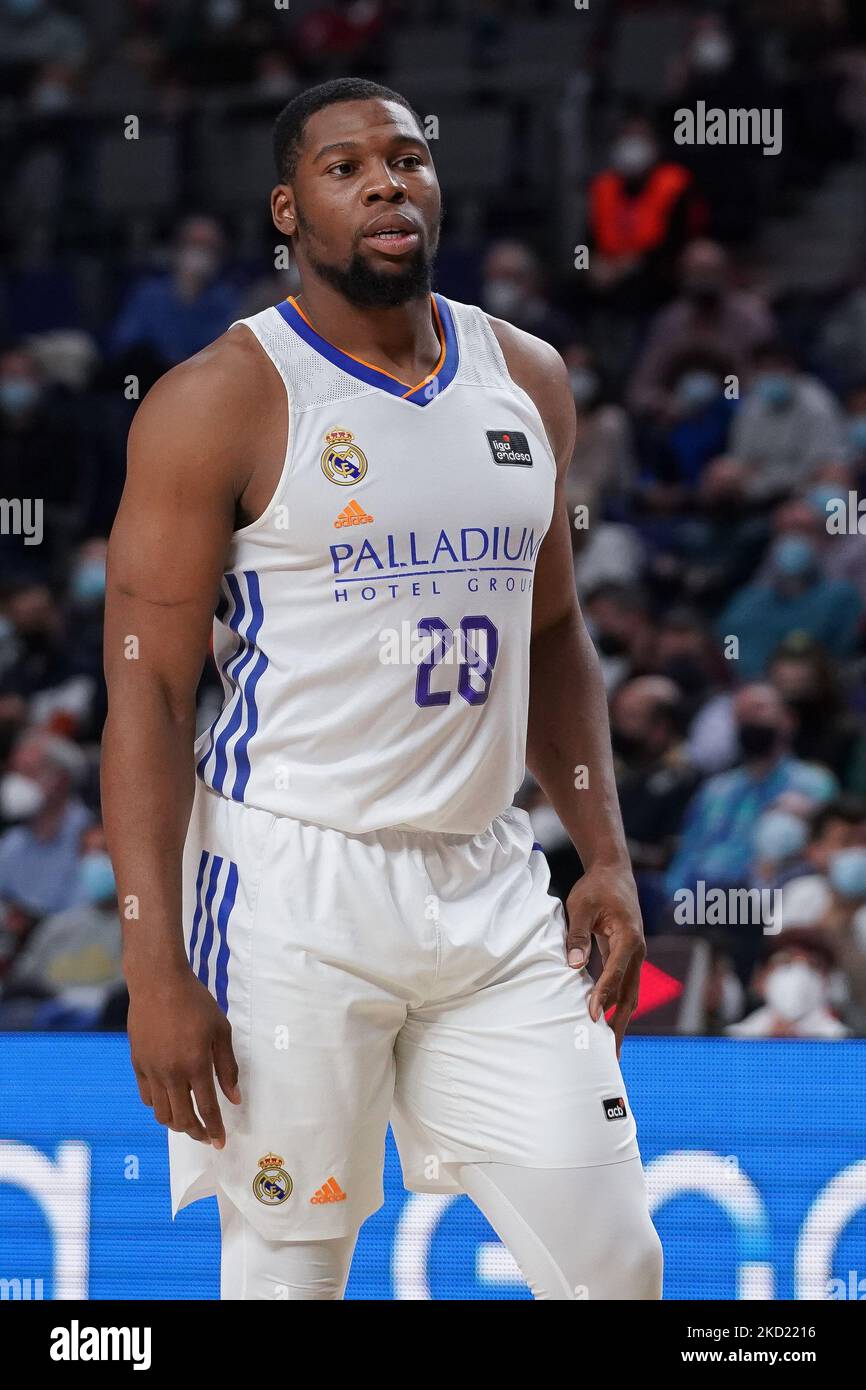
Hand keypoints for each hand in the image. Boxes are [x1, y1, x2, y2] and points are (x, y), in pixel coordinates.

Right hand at [127, 966, 239, 1146]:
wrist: (158, 983)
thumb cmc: (195, 1002)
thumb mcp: (220, 1030)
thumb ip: (227, 1067)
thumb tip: (234, 1098)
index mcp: (196, 1065)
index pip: (207, 1109)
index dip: (214, 1130)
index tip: (220, 1143)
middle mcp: (172, 1073)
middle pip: (182, 1119)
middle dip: (196, 1133)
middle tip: (206, 1136)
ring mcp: (151, 1070)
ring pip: (161, 1113)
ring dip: (176, 1124)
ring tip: (188, 1122)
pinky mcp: (138, 1064)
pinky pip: (147, 1097)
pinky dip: (159, 1106)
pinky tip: (169, 1101)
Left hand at [564, 863, 645, 1057]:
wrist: (613, 872)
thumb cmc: (596, 888)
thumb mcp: (581, 907)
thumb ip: (577, 936)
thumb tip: (572, 966)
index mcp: (629, 939)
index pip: (615, 974)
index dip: (603, 996)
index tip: (592, 1017)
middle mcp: (637, 952)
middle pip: (630, 995)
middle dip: (620, 1025)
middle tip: (610, 1055)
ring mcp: (634, 956)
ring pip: (629, 994)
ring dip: (620, 1021)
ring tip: (609, 1050)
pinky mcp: (626, 957)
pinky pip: (622, 986)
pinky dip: (615, 1005)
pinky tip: (604, 1022)